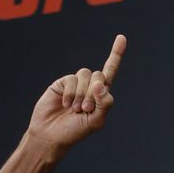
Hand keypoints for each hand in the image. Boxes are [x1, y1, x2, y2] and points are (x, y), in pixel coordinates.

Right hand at [27, 34, 125, 150]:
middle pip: (100, 75)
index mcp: (101, 95)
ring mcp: (76, 84)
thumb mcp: (96, 121)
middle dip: (94, 93)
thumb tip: (101, 84)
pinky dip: (71, 93)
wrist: (51, 135)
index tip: (122, 38)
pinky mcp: (63, 83)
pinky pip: (72, 79)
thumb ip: (104, 104)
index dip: (116, 54)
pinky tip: (65, 104)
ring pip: (86, 74)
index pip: (111, 71)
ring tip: (75, 109)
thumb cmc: (75, 131)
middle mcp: (90, 86)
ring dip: (82, 94)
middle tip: (86, 109)